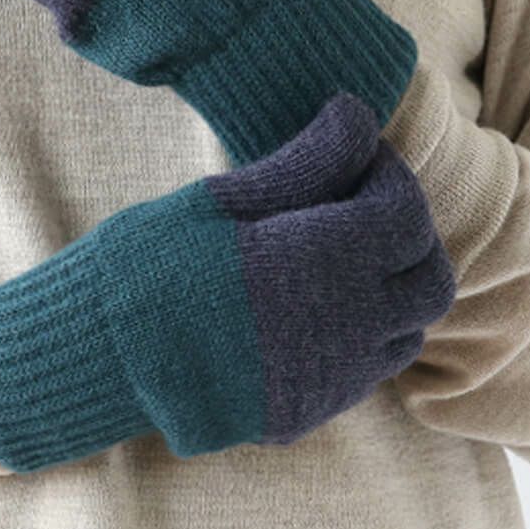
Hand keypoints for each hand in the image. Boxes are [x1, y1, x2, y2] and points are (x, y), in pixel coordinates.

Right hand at [0, 92, 454, 473]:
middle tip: (361, 207)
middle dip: (409, 237)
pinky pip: (364, 372)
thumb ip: (307, 161)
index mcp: (328, 261)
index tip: (356, 156)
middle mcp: (347, 327)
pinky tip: (307, 309)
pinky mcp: (305, 413)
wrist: (98, 356)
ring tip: (333, 259)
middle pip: (431, 280)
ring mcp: (330, 380)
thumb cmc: (152, 261)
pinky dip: (360, 334)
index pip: (406, 213)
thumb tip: (356, 115)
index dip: (389, 175)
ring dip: (390, 289)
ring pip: (407, 332)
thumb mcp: (223, 198)